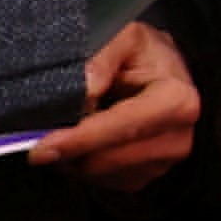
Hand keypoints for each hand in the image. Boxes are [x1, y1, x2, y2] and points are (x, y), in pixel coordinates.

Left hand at [28, 24, 201, 192]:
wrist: (164, 70)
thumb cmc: (144, 53)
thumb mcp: (125, 37)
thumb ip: (103, 56)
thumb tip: (85, 88)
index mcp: (177, 101)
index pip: (122, 127)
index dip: (79, 139)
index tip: (42, 148)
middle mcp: (178, 137)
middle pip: (107, 159)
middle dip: (69, 150)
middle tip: (43, 132)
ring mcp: (165, 160)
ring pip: (100, 174)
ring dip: (74, 158)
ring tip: (70, 129)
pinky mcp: (149, 175)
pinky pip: (104, 183)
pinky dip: (84, 166)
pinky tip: (85, 142)